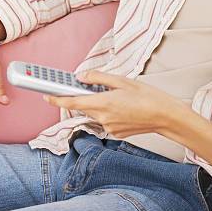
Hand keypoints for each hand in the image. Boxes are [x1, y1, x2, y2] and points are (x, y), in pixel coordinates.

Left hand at [43, 70, 188, 137]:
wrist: (165, 116)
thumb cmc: (148, 96)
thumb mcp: (123, 81)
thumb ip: (99, 78)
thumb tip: (81, 76)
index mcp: (103, 102)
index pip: (73, 101)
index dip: (57, 98)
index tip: (46, 94)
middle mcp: (102, 118)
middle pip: (84, 106)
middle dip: (86, 97)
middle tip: (95, 87)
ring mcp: (108, 128)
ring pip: (96, 114)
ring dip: (101, 105)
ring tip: (121, 97)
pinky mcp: (115, 133)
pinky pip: (105, 121)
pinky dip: (110, 113)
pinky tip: (125, 108)